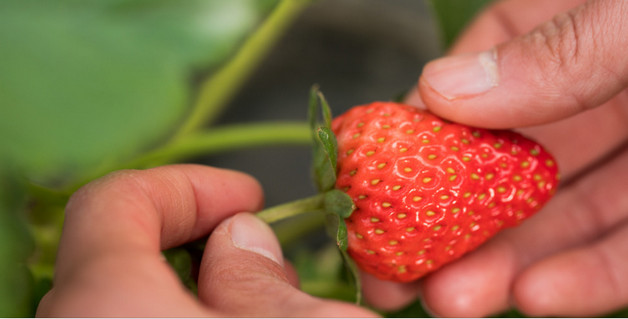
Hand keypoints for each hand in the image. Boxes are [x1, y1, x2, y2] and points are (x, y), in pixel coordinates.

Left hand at [36, 165, 375, 316]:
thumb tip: (239, 241)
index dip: (188, 185)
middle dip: (199, 240)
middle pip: (120, 255)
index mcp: (109, 306)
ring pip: (129, 302)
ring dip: (196, 288)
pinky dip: (179, 316)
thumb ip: (261, 278)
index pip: (115, 203)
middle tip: (264, 254)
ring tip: (264, 302)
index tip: (250, 196)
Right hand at [363, 0, 627, 316]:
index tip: (376, 180)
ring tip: (452, 300)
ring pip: (558, 218)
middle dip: (449, 222)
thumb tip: (442, 89)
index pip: (476, 82)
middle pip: (502, 166)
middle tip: (398, 267)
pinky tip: (538, 298)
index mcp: (567, 33)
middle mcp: (594, 96)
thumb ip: (554, 51)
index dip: (421, 132)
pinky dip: (587, 279)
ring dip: (503, 266)